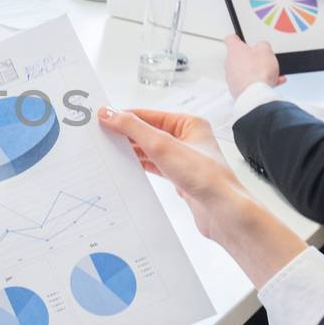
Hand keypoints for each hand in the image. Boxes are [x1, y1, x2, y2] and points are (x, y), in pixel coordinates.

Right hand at [100, 108, 303, 285]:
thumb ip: (133, 128)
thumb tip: (109, 113)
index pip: (148, 115)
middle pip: (148, 131)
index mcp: (189, 123)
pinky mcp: (180, 177)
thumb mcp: (162, 146)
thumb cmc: (204, 177)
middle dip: (125, 134)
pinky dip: (139, 164)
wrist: (223, 212)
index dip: (124, 116)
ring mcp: (184, 159)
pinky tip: (126, 165)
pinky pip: (154, 166)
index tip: (101, 117)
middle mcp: (188, 138)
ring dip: (131, 150)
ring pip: (150, 149)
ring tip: (108, 150)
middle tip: (100, 135)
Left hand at [223, 34, 284, 96]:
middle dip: (252, 58)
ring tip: (272, 73)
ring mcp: (232, 77)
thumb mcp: (266, 50)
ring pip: (246, 71)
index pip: (231, 39)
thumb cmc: (258, 72)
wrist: (255, 94)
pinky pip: (249, 82)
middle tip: (262, 59)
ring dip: (258, 71)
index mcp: (235, 50)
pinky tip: (273, 82)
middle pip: (240, 57)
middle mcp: (230, 64)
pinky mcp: (237, 89)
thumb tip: (262, 46)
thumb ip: (263, 45)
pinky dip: (259, 82)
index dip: (237, 37)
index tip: (239, 38)